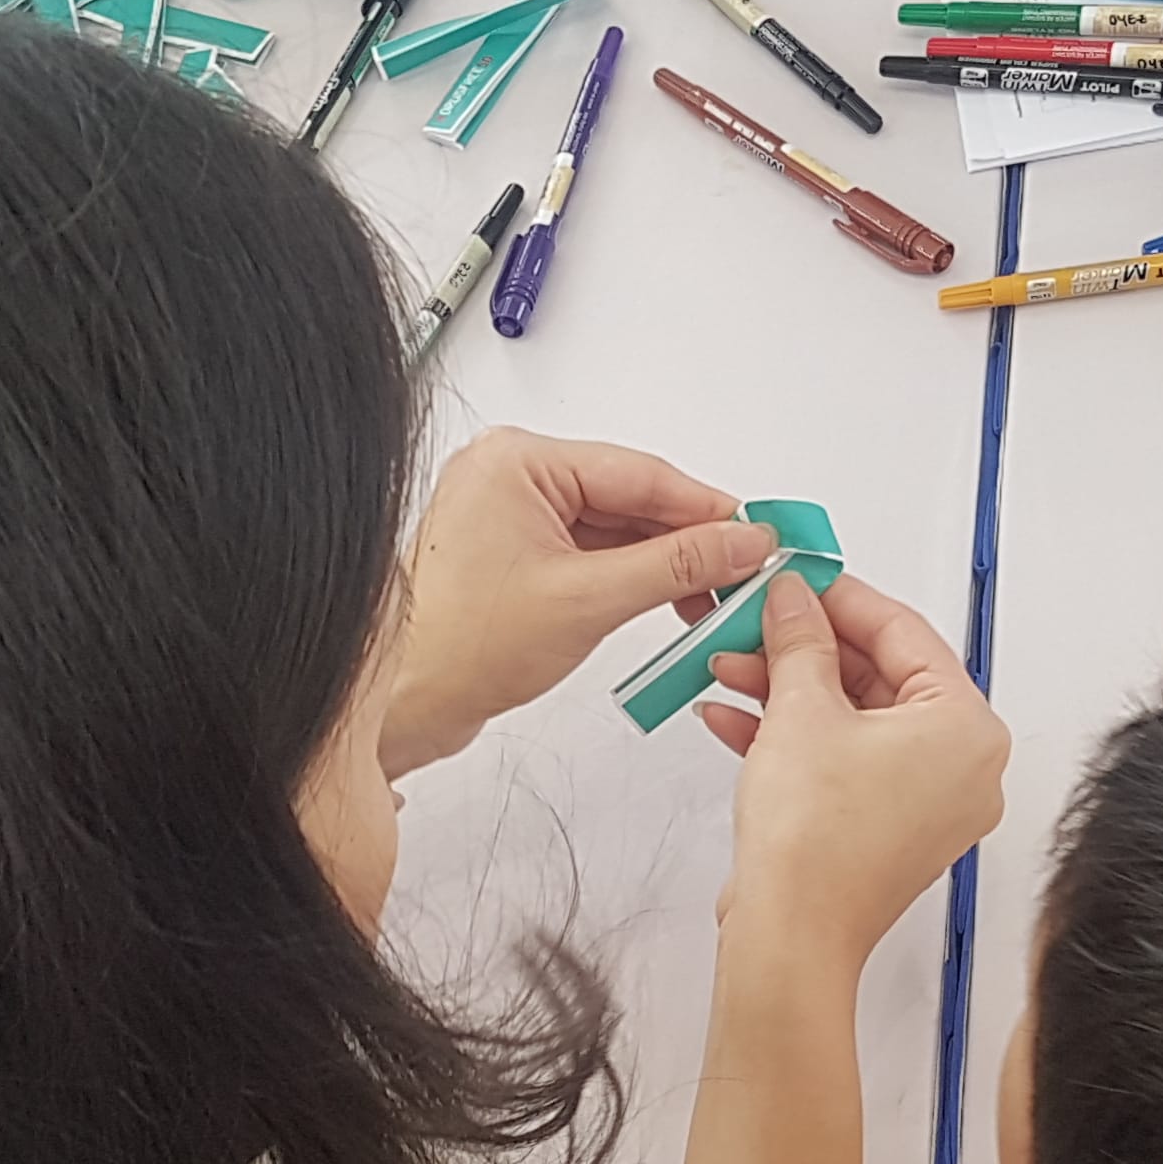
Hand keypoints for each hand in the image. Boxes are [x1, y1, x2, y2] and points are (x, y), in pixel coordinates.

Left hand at [384, 428, 776, 776]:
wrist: (405, 703)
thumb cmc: (459, 648)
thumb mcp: (589, 599)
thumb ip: (676, 565)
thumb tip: (739, 542)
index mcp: (516, 461)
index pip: (639, 473)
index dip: (707, 508)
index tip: (757, 532)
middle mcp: (510, 475)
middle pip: (630, 497)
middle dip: (690, 540)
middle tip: (746, 569)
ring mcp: (511, 513)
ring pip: (615, 527)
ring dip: (664, 563)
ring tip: (715, 597)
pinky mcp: (514, 552)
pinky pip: (591, 550)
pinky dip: (631, 577)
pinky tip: (670, 601)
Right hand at [701, 571, 1009, 981]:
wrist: (790, 937)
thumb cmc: (816, 848)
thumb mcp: (801, 710)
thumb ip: (800, 639)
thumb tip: (795, 601)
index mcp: (968, 730)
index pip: (906, 632)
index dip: (841, 598)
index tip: (799, 579)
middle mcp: (962, 768)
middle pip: (880, 675)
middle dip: (804, 648)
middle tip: (758, 621)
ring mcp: (928, 802)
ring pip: (855, 718)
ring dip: (789, 690)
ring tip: (732, 667)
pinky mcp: (887, 829)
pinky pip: (845, 760)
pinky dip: (795, 736)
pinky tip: (737, 716)